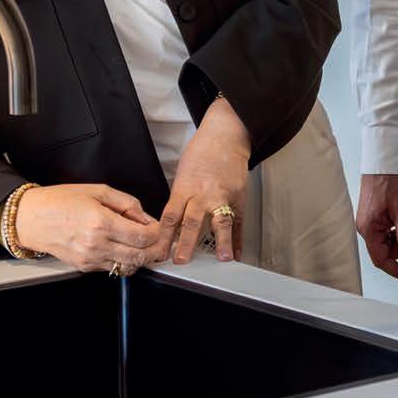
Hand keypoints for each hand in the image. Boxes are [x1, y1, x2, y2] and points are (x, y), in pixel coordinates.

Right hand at [14, 183, 158, 271]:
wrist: (31, 218)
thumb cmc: (60, 200)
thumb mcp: (97, 191)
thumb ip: (126, 203)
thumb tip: (146, 217)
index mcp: (101, 222)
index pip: (142, 237)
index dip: (157, 233)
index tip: (159, 227)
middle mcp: (96, 244)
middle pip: (140, 256)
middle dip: (155, 249)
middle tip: (160, 240)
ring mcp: (90, 259)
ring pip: (128, 267)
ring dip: (141, 258)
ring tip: (143, 245)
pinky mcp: (84, 267)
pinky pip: (112, 269)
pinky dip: (123, 261)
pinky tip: (123, 248)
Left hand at [148, 96, 250, 264]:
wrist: (225, 137)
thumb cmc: (201, 153)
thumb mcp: (182, 174)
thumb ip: (179, 199)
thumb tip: (173, 225)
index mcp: (185, 188)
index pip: (171, 216)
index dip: (163, 236)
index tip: (159, 253)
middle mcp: (203, 194)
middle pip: (192, 222)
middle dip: (186, 244)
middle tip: (182, 260)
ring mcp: (223, 196)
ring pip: (220, 222)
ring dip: (222, 242)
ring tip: (223, 258)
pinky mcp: (238, 198)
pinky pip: (238, 221)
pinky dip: (238, 238)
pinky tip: (236, 253)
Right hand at [356, 173, 397, 279]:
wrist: (384, 166)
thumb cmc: (389, 183)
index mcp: (369, 229)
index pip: (381, 260)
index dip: (396, 270)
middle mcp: (365, 228)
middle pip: (384, 251)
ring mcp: (367, 223)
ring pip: (385, 243)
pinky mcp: (371, 218)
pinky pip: (384, 233)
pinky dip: (395, 231)